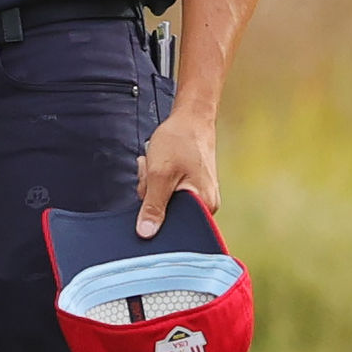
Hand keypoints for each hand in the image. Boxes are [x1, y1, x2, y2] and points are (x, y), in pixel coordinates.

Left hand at [135, 106, 219, 237]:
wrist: (191, 117)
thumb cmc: (180, 141)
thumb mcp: (159, 174)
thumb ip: (153, 206)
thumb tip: (146, 233)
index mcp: (204, 205)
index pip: (174, 226)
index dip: (155, 213)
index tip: (150, 193)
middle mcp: (206, 203)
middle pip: (166, 212)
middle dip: (151, 193)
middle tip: (154, 172)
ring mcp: (199, 194)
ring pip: (163, 199)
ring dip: (152, 183)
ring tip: (157, 163)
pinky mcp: (191, 186)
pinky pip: (167, 190)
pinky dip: (158, 178)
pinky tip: (160, 164)